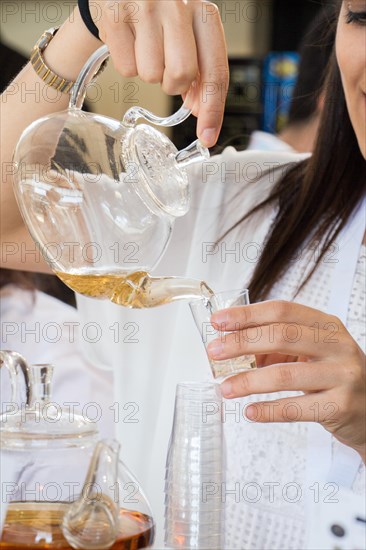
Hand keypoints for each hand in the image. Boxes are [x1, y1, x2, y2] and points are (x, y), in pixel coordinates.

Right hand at [92, 0, 228, 146]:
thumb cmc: (159, 18)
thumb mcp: (187, 37)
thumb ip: (200, 70)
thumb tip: (200, 110)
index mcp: (203, 12)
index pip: (216, 71)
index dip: (212, 109)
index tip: (207, 136)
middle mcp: (178, 4)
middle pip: (182, 75)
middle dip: (173, 85)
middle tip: (166, 71)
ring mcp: (144, 7)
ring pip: (151, 75)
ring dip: (148, 72)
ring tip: (144, 48)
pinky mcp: (114, 15)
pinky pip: (126, 69)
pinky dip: (127, 65)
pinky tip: (128, 43)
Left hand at [207, 300, 365, 459]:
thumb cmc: (334, 375)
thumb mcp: (312, 351)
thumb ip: (278, 345)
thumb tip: (231, 348)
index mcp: (327, 325)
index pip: (282, 311)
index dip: (247, 314)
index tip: (218, 321)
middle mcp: (337, 346)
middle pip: (281, 336)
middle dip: (241, 343)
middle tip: (214, 352)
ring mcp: (342, 376)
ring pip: (285, 375)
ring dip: (248, 381)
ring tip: (225, 388)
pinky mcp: (340, 406)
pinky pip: (296, 408)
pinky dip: (267, 410)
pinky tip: (249, 411)